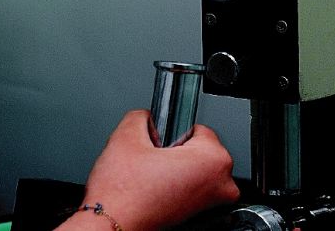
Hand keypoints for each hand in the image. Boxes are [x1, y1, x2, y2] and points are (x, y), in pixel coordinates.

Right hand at [71, 109, 239, 230]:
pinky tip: (156, 190)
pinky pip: (191, 189)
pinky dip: (175, 187)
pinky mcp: (201, 217)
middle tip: (153, 162)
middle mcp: (222, 184)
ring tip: (152, 177)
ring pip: (195, 170)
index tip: (159, 145)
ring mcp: (213, 204)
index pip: (197, 129)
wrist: (112, 227)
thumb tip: (148, 116)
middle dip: (176, 152)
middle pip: (200, 150)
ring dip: (176, 170)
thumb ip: (143, 115)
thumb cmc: (122, 195)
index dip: (171, 133)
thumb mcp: (126, 135)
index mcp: (213, 160)